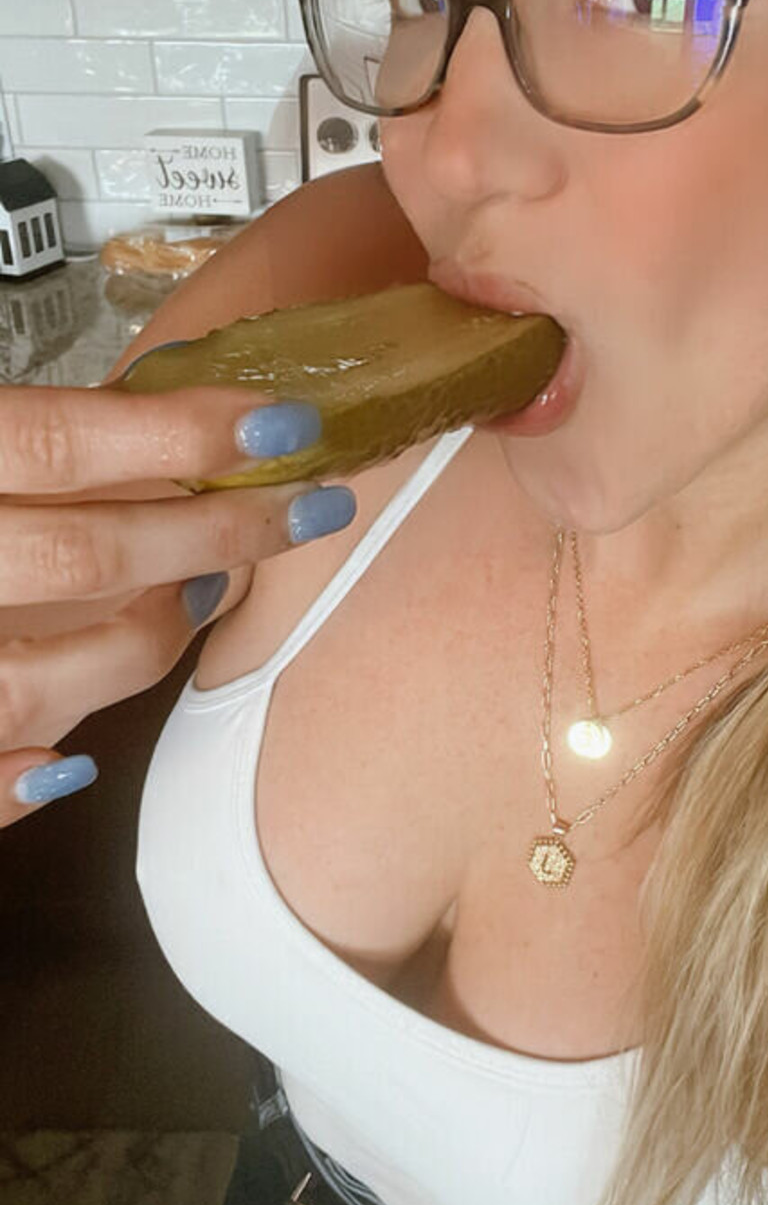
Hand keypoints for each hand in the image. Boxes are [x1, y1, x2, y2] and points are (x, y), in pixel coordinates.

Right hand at [0, 380, 356, 824]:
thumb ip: (11, 442)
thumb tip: (135, 428)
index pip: (59, 442)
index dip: (182, 434)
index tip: (287, 422)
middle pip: (78, 558)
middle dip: (210, 536)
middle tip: (301, 509)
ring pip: (31, 686)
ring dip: (138, 651)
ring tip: (198, 602)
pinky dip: (14, 782)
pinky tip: (67, 763)